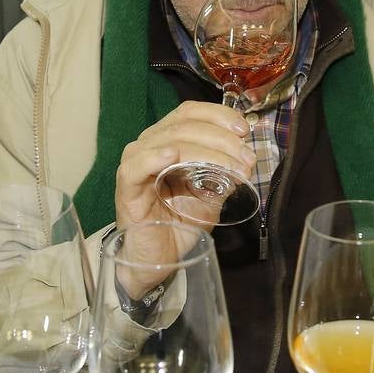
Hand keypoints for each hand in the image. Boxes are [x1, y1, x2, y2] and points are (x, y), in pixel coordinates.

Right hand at [113, 102, 251, 292]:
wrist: (158, 259)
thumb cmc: (178, 224)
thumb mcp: (210, 196)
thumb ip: (223, 175)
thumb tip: (246, 158)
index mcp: (168, 140)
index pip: (190, 112)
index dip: (218, 115)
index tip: (244, 130)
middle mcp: (150, 145)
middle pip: (184, 125)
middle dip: (221, 138)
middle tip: (246, 157)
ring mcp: (135, 164)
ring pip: (168, 141)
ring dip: (205, 150)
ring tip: (232, 166)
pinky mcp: (126, 187)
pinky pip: (137, 166)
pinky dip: (155, 157)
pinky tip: (173, 155)